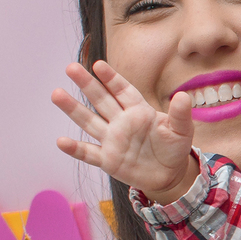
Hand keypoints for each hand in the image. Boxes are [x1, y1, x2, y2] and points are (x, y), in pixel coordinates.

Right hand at [52, 60, 196, 200]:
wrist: (170, 174)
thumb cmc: (174, 147)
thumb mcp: (182, 129)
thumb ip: (181, 114)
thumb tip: (184, 96)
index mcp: (139, 111)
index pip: (122, 90)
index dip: (110, 78)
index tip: (97, 65)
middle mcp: (121, 122)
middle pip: (101, 100)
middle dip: (86, 84)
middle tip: (70, 67)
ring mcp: (112, 140)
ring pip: (89, 122)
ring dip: (74, 109)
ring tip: (57, 94)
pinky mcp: (108, 160)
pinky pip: (89, 153)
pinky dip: (75, 149)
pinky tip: (61, 141)